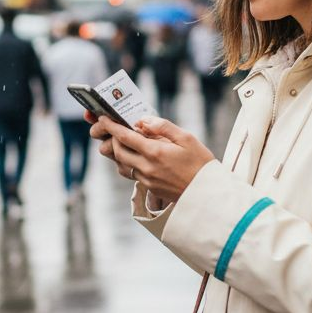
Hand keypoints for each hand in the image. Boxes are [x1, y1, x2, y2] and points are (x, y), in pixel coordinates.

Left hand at [92, 116, 214, 204]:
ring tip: (124, 141)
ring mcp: (147, 180)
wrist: (208, 193)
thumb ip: (163, 127)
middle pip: (118, 151)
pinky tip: (137, 156)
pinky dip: (128, 163)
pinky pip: (131, 174)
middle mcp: (147, 168)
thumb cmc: (201, 163)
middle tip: (114, 128)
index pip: (125, 137)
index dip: (111, 127)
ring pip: (122, 164)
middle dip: (113, 138)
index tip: (103, 119)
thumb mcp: (186, 138)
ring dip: (119, 152)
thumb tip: (143, 121)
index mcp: (155, 152)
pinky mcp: (150, 188)